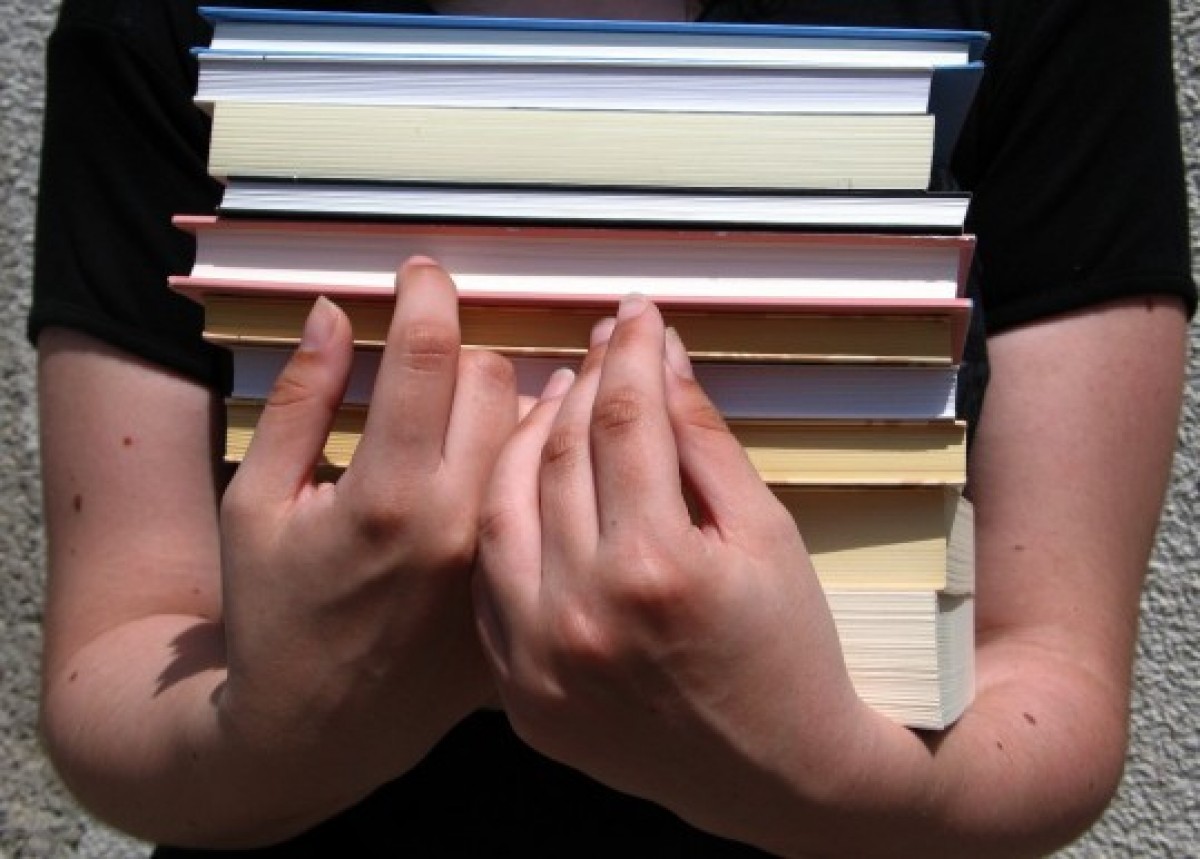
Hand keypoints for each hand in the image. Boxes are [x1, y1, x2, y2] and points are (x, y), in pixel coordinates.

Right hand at [217, 259, 517, 805]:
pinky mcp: (523, 586)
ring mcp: (502, 559)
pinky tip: (526, 445)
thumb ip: (299, 400)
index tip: (422, 270)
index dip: (426, 294)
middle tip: (439, 348)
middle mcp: (459, 522)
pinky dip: (536, 456)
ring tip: (491, 379)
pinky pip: (552, 494)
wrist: (317, 727)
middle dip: (465, 347)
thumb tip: (333, 311)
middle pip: (494, 382)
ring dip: (516, 391)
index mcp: (385, 493)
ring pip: (537, 431)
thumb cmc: (272, 610)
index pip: (428, 354)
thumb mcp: (255, 502)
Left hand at [473, 295, 891, 849]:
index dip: (629, 354)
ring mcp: (539, 660)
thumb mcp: (766, 532)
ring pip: (501, 508)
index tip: (635, 315)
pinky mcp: (520, 693)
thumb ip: (704, 438)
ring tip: (558, 402)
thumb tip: (660, 355)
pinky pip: (489, 581)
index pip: (626, 421)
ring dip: (525, 439)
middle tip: (601, 347)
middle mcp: (582, 613)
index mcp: (657, 568)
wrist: (776, 773)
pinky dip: (504, 520)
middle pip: (558, 454)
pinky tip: (530, 482)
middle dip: (581, 382)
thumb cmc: (790, 649)